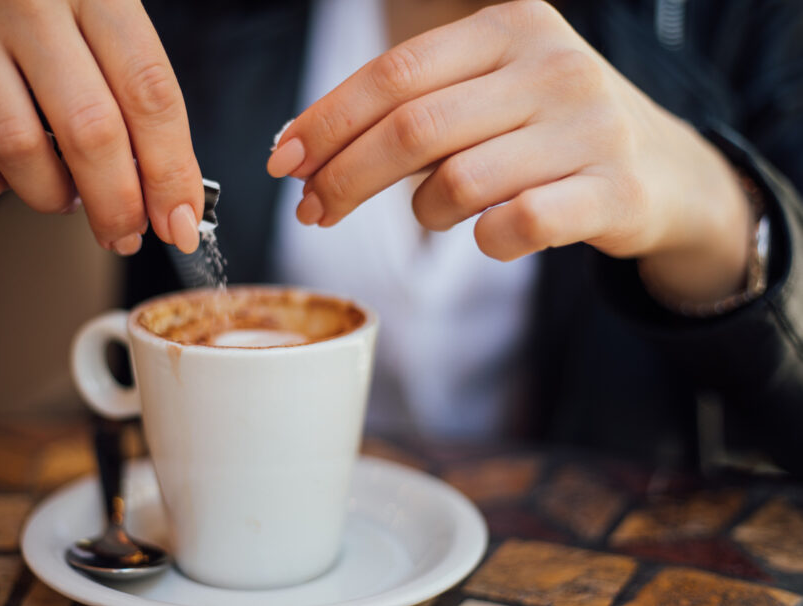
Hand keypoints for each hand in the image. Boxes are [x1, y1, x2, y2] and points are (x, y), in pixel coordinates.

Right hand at [0, 0, 202, 254]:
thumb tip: (170, 191)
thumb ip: (135, 86)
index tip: (180, 223)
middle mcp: (26, 3)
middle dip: (117, 205)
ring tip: (67, 195)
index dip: (171, 173)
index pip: (150, 95)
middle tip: (126, 233)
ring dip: (52, 196)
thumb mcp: (101, 9)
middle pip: (91, 132)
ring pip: (17, 149)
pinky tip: (7, 174)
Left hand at [267, 0, 750, 304]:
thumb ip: (410, 108)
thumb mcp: (488, 92)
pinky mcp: (613, 190)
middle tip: (313, 211)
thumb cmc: (546, 131)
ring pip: (458, 182)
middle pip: (414, 128)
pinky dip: (485, 239)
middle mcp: (554, 66)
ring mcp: (590, 128)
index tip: (283, 160)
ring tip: (435, 212)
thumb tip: (302, 151)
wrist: (660, 168)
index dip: (328, 121)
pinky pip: (518, 224)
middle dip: (346, 178)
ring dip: (424, 212)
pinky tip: (488, 234)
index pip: (395, 73)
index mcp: (510, 27)